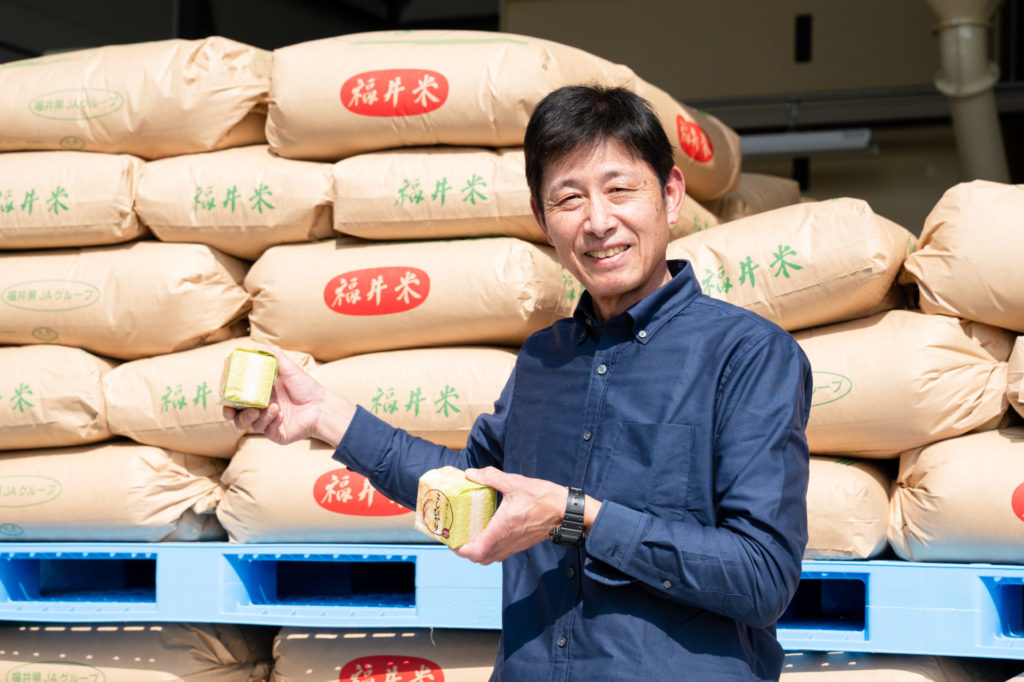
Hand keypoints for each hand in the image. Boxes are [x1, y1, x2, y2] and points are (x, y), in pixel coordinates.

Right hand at [222, 346, 355, 446]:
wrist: (322, 406)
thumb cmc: (306, 387)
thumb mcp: (290, 369)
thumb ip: (275, 358)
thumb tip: (261, 346)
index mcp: (260, 395)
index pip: (237, 398)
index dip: (227, 397)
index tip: (223, 393)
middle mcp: (261, 409)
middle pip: (236, 414)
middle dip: (229, 412)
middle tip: (230, 409)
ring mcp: (267, 422)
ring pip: (246, 424)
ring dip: (250, 416)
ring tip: (264, 407)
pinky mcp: (274, 433)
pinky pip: (263, 429)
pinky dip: (268, 420)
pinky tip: (278, 413)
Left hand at [454, 467, 566, 564]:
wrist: (566, 511)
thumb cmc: (543, 498)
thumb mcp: (515, 483)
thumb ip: (491, 477)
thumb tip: (471, 473)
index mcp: (502, 529)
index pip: (476, 551)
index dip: (461, 550)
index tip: (453, 541)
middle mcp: (507, 541)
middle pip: (481, 558)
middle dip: (467, 552)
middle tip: (459, 537)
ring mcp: (516, 545)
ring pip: (492, 558)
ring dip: (479, 552)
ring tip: (472, 536)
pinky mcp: (523, 544)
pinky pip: (502, 553)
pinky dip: (491, 549)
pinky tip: (490, 532)